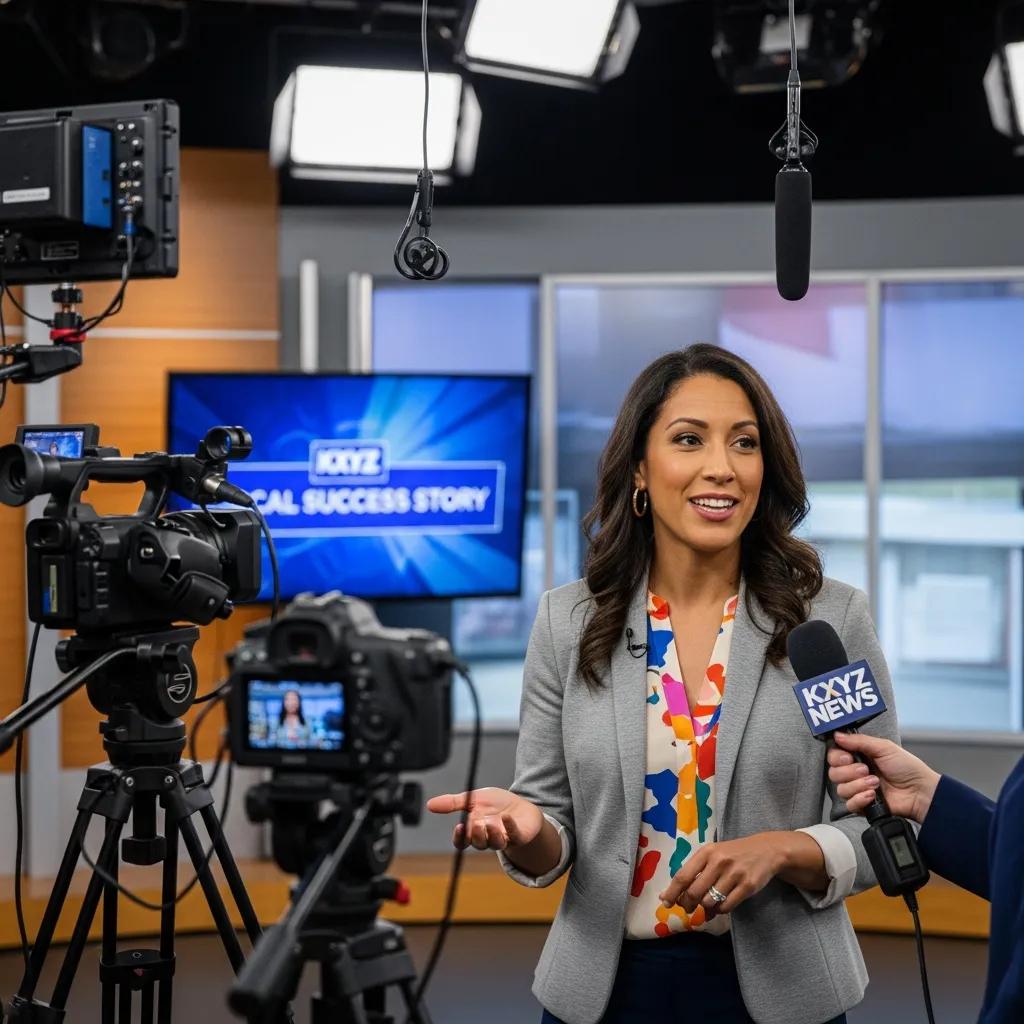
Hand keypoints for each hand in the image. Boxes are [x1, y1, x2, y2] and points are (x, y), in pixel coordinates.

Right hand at [425, 787, 543, 850]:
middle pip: (478, 843)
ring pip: (495, 844)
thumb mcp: (473, 799)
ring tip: (490, 823)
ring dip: (492, 835)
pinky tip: (506, 817)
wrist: (520, 806)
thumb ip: (453, 803)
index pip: (462, 841)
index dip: (459, 837)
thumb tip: (429, 804)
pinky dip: (510, 828)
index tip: (459, 827)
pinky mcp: (519, 836)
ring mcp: (503, 838)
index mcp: (473, 830)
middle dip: (477, 835)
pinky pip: (514, 835)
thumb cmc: (495, 805)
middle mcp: (487, 837)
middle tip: (477, 823)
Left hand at [657, 834, 785, 916]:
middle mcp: (719, 861)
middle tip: (687, 908)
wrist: (766, 850)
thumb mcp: (714, 855)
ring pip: (709, 901)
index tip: (665, 902)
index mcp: (706, 852)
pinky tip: (720, 905)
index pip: (683, 876)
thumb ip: (696, 872)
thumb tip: (676, 898)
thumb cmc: (733, 854)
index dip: (672, 892)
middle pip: (694, 892)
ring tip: (707, 904)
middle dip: (687, 904)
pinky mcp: (748, 886)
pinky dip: (719, 910)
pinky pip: (726, 906)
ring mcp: (734, 874)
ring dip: (705, 907)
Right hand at [828, 732, 940, 823]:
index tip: (848, 757)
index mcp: (858, 756)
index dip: (837, 757)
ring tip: (875, 784)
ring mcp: (858, 790)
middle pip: (833, 773)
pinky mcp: (863, 806)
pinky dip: (859, 799)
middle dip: (849, 772)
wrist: (920, 791)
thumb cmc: (907, 767)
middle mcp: (854, 773)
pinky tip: (872, 796)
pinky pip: (849, 805)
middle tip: (866, 770)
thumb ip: (859, 741)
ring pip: (840, 789)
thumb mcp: (884, 747)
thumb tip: (837, 734)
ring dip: (857, 785)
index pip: (833, 756)